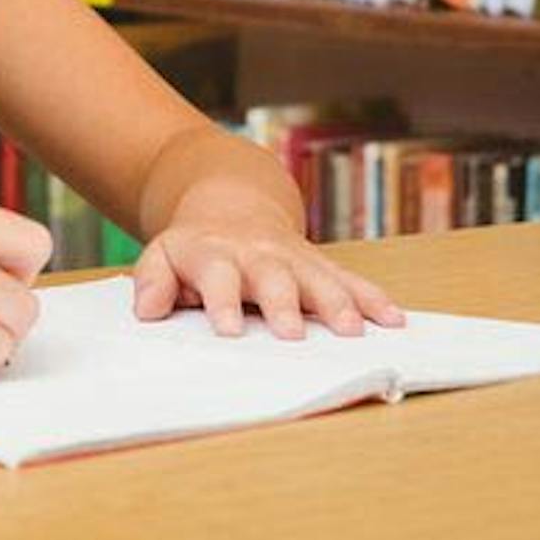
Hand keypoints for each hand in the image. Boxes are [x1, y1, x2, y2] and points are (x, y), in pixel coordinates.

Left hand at [132, 199, 405, 339]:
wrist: (233, 204)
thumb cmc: (197, 247)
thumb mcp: (163, 254)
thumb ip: (152, 280)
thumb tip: (146, 310)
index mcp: (215, 254)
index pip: (217, 276)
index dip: (223, 301)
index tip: (231, 330)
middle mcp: (258, 254)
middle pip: (273, 277)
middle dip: (285, 304)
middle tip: (293, 335)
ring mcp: (294, 257)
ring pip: (319, 277)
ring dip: (337, 303)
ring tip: (351, 331)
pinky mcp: (321, 264)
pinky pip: (351, 279)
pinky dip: (373, 298)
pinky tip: (393, 319)